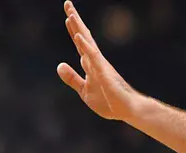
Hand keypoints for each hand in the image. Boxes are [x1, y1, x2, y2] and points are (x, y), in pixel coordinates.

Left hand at [56, 2, 140, 121]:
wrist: (126, 110)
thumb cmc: (108, 100)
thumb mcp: (84, 89)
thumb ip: (72, 78)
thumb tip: (59, 65)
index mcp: (91, 64)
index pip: (80, 43)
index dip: (73, 29)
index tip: (67, 15)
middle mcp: (96, 60)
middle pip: (83, 37)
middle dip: (75, 20)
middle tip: (67, 3)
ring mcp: (100, 65)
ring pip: (87, 43)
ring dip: (78, 28)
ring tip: (70, 14)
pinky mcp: (104, 73)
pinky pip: (93, 58)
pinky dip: (85, 46)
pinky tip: (78, 36)